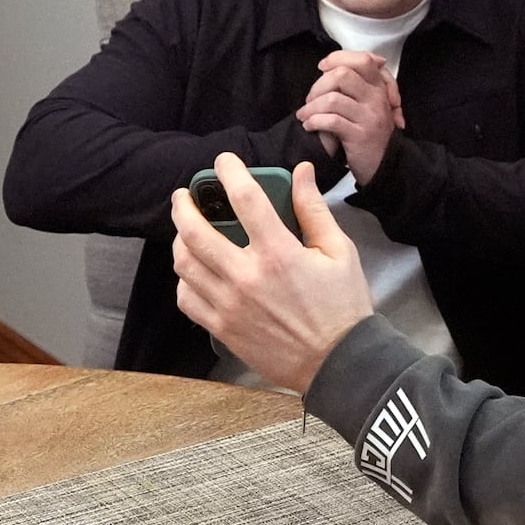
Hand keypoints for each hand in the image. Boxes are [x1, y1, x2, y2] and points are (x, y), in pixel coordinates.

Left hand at [172, 153, 373, 391]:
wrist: (339, 363)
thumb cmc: (344, 307)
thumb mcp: (340, 252)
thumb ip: (314, 210)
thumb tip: (302, 172)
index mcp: (280, 254)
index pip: (245, 199)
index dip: (229, 172)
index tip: (224, 162)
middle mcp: (247, 277)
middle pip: (196, 231)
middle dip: (184, 206)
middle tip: (185, 196)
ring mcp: (230, 305)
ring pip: (185, 264)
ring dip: (180, 240)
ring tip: (186, 230)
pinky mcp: (223, 329)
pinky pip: (187, 298)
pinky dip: (185, 280)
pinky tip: (195, 271)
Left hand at [297, 50, 405, 182]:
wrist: (384, 164)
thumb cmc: (369, 131)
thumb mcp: (369, 103)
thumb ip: (355, 83)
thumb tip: (330, 65)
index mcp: (379, 87)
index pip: (361, 60)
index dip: (338, 58)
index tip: (323, 67)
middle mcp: (377, 98)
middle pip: (343, 75)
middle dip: (318, 85)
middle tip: (311, 100)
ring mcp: (370, 117)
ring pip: (333, 99)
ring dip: (311, 107)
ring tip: (305, 115)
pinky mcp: (360, 135)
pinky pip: (331, 121)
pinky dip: (314, 121)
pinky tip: (310, 126)